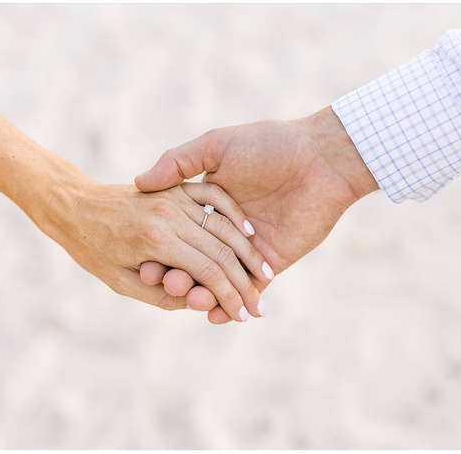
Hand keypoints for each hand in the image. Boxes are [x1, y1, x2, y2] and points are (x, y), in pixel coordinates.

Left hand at [39, 163, 269, 321]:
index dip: (229, 298)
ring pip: (223, 225)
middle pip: (221, 251)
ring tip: (266, 274)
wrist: (74, 205)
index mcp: (155, 241)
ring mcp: (174, 197)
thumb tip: (198, 303)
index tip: (243, 316)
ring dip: (248, 252)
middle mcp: (169, 216)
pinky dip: (234, 215)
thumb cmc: (92, 249)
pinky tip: (249, 233)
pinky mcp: (176, 186)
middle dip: (245, 282)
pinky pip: (214, 198)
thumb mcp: (120, 283)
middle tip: (260, 306)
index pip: (207, 272)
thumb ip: (161, 296)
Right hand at [135, 107, 378, 322]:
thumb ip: (178, 162)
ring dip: (203, 295)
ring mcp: (248, 250)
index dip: (159, 252)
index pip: (176, 235)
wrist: (321, 159)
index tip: (142, 265)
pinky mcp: (271, 264)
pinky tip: (215, 315)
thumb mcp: (216, 145)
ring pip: (218, 281)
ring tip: (192, 301)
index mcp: (208, 204)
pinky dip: (230, 306)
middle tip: (167, 285)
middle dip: (179, 277)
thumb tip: (139, 181)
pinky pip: (248, 291)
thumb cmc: (268, 145)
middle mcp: (225, 229)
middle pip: (194, 262)